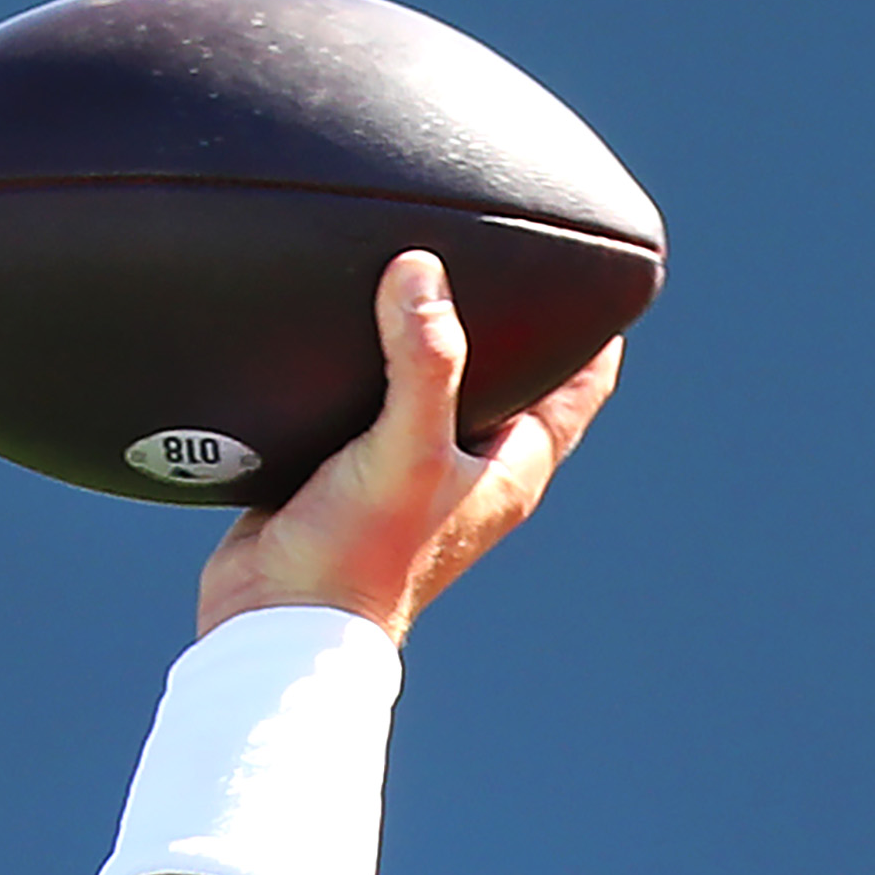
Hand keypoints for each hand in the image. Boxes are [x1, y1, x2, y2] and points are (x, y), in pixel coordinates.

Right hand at [196, 250, 622, 643]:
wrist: (278, 618)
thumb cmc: (362, 554)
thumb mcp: (409, 448)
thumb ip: (424, 362)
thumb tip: (422, 272)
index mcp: (514, 467)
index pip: (580, 386)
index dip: (596, 329)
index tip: (594, 272)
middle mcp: (474, 469)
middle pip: (515, 379)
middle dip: (512, 324)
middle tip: (499, 256)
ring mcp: (416, 472)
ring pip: (440, 388)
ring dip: (433, 342)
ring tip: (419, 277)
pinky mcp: (357, 472)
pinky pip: (376, 403)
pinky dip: (371, 366)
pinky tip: (345, 330)